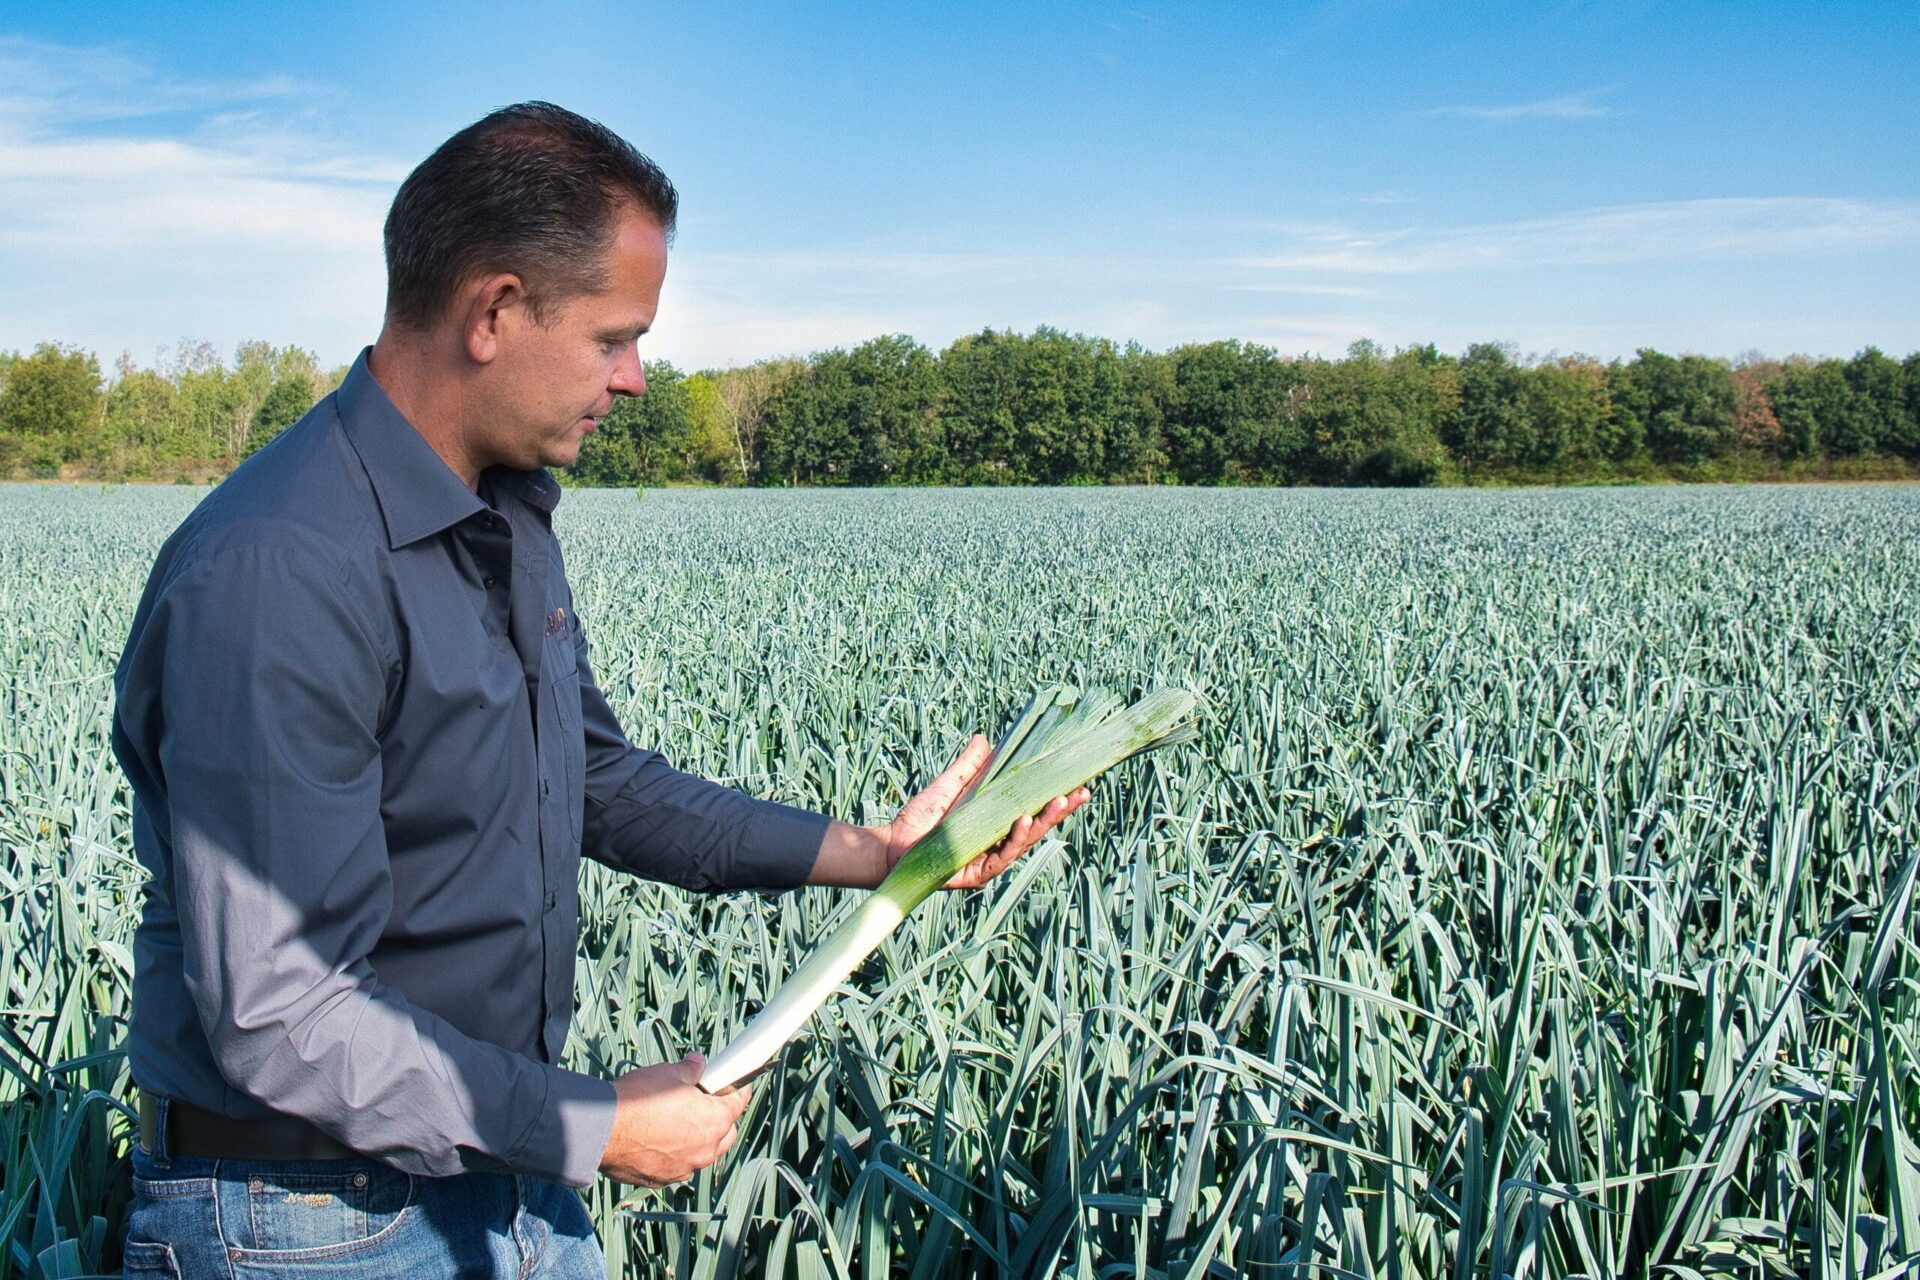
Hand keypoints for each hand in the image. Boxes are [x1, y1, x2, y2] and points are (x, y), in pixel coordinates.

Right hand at [598, 1053, 748, 1186]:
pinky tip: (660, 1140)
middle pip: (725, 1133)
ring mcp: (684, 1169)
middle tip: (705, 1102)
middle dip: (721, 1117)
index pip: (739, 1104)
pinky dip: (675, 1154)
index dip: (737, 1091)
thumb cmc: (639, 1099)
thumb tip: (698, 1064)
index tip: (735, 1085)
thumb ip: (691, 1070)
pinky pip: (678, 1166)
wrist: (604, 1130)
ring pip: (702, 1153)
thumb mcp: (669, 1073)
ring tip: (679, 1121)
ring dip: (697, 1139)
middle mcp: (705, 1150)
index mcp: (714, 1122)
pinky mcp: (662, 1179)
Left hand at [879, 734, 1090, 889]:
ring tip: (1058, 801)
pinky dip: (1015, 839)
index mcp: (996, 823)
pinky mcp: (978, 873)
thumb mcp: (949, 785)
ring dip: (1043, 821)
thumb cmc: (920, 818)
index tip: (1078, 782)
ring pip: (1025, 842)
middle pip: (1037, 826)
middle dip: (1060, 810)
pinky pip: (1002, 857)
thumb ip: (968, 767)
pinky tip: (1025, 821)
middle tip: (1081, 792)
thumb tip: (985, 739)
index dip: (1056, 798)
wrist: (893, 845)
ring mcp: (990, 859)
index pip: (1033, 809)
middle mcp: (998, 843)